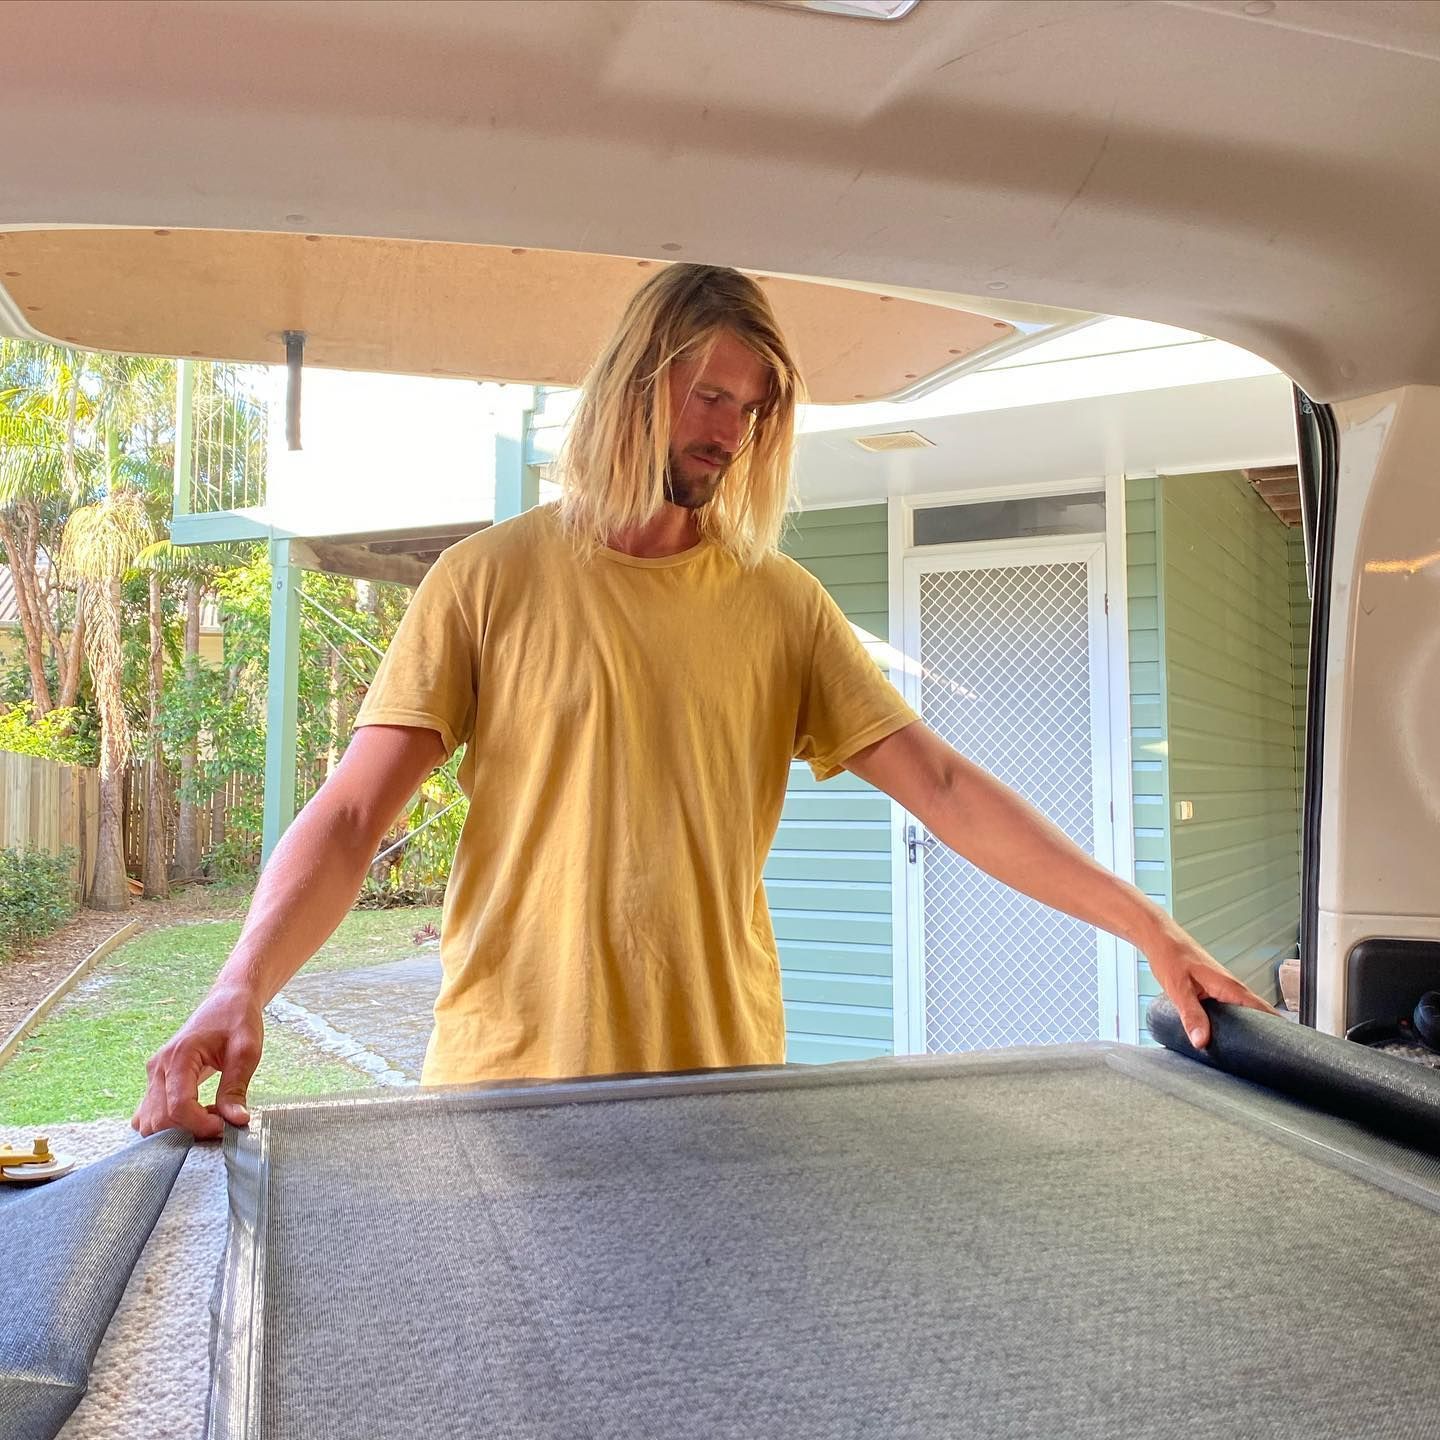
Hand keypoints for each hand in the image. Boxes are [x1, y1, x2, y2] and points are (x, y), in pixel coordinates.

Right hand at [132, 985, 264, 1139]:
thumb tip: (236, 1121)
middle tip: (220, 1123)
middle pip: (159, 1119)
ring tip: (209, 1116)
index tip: (225, 1126)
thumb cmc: (237, 1020)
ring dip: (178, 1129)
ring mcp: (154, 1074)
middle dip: (189, 1130)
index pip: (178, 1107)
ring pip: (150, 1121)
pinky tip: (196, 1114)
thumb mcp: (246, 1051)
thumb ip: (236, 1088)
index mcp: (179, 1057)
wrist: (227, 1002)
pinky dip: (170, 1124)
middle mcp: (159, 1067)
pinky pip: (150, 1114)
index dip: (200, 1125)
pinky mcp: (156, 1081)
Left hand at [1141, 925, 1274, 1049]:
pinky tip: (1225, 1036)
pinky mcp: (1214, 990)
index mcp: (1229, 987)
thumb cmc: (1170, 957)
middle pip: (1258, 1015)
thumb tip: (1202, 1041)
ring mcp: (1223, 989)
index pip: (1263, 1010)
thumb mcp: (1178, 989)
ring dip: (1248, 1030)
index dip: (1278, 1029)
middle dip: (1265, 1035)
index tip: (1285, 1049)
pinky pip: (1231, 1009)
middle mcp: (1231, 988)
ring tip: (1249, 1054)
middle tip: (1267, 1059)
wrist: (1160, 938)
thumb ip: (1191, 1015)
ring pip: (1243, 1012)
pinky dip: (1233, 1023)